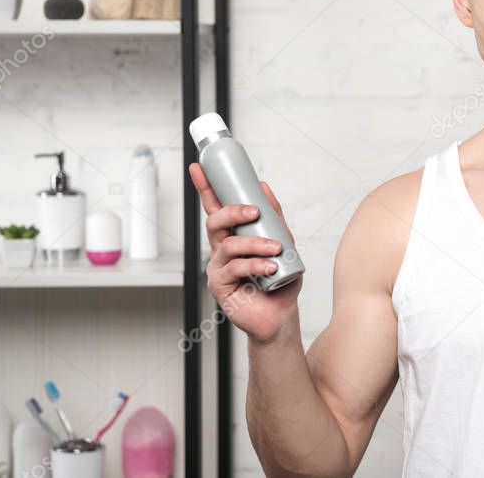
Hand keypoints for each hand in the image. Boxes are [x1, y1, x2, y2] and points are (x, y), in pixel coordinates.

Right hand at [189, 162, 301, 344]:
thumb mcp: (284, 244)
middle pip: (214, 221)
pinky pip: (234, 268)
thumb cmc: (279, 281)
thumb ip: (275, 218)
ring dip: (254, 243)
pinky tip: (270, 267)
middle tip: (255, 212)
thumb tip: (265, 188)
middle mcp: (221, 249)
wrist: (280, 316)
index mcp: (233, 236)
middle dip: (233, 211)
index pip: (216, 207)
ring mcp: (218, 268)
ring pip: (228, 244)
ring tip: (275, 249)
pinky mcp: (219, 286)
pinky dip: (255, 264)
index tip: (199, 166)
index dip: (206, 187)